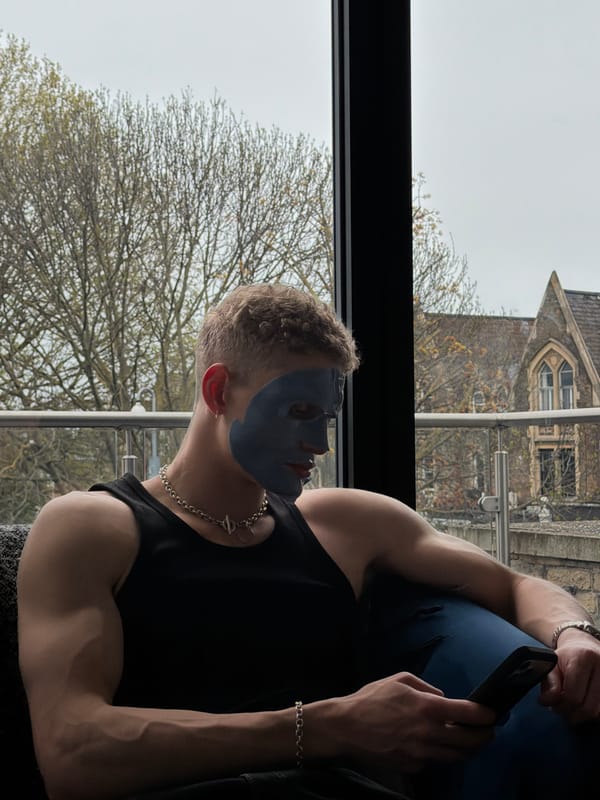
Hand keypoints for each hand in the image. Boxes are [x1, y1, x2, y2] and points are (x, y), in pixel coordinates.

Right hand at [335, 671, 495, 772]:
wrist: (346, 727)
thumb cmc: (372, 699)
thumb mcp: (400, 680)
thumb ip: (427, 688)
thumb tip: (444, 700)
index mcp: (427, 708)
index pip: (468, 714)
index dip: (486, 715)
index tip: (493, 714)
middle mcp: (428, 733)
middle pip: (470, 741)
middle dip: (485, 737)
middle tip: (488, 732)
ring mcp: (421, 753)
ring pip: (456, 757)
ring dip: (468, 749)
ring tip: (471, 741)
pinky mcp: (412, 767)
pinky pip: (435, 761)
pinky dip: (441, 754)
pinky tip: (439, 746)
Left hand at [539, 630, 599, 722]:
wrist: (585, 647)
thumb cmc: (568, 657)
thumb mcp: (553, 664)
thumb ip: (549, 684)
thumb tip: (546, 701)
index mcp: (584, 658)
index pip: (573, 695)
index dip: (561, 706)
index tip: (554, 705)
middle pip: (588, 708)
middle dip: (572, 713)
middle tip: (562, 709)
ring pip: (597, 712)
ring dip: (583, 715)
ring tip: (572, 706)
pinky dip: (592, 712)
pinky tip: (583, 704)